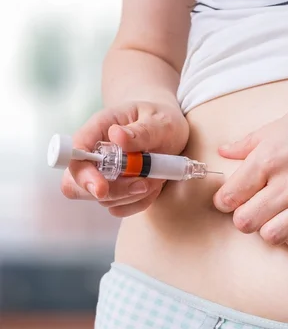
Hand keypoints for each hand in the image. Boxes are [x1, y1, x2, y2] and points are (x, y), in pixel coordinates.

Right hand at [60, 101, 188, 216]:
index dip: (82, 174)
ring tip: (157, 177)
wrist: (172, 132)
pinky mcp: (116, 190)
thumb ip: (142, 131)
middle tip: (143, 184)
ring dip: (132, 195)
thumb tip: (117, 135)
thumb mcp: (161, 122)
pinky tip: (154, 186)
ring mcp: (102, 174)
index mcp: (98, 129)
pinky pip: (120, 207)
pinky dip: (139, 202)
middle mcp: (94, 153)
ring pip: (103, 199)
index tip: (101, 188)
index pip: (75, 155)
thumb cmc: (163, 121)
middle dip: (112, 192)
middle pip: (77, 185)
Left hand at [213, 72, 287, 254]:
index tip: (231, 197)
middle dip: (244, 216)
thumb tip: (225, 152)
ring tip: (278, 217)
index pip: (229, 197)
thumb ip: (251, 141)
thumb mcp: (283, 120)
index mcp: (270, 158)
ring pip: (274, 237)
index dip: (225, 200)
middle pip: (246, 222)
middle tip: (254, 206)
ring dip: (271, 229)